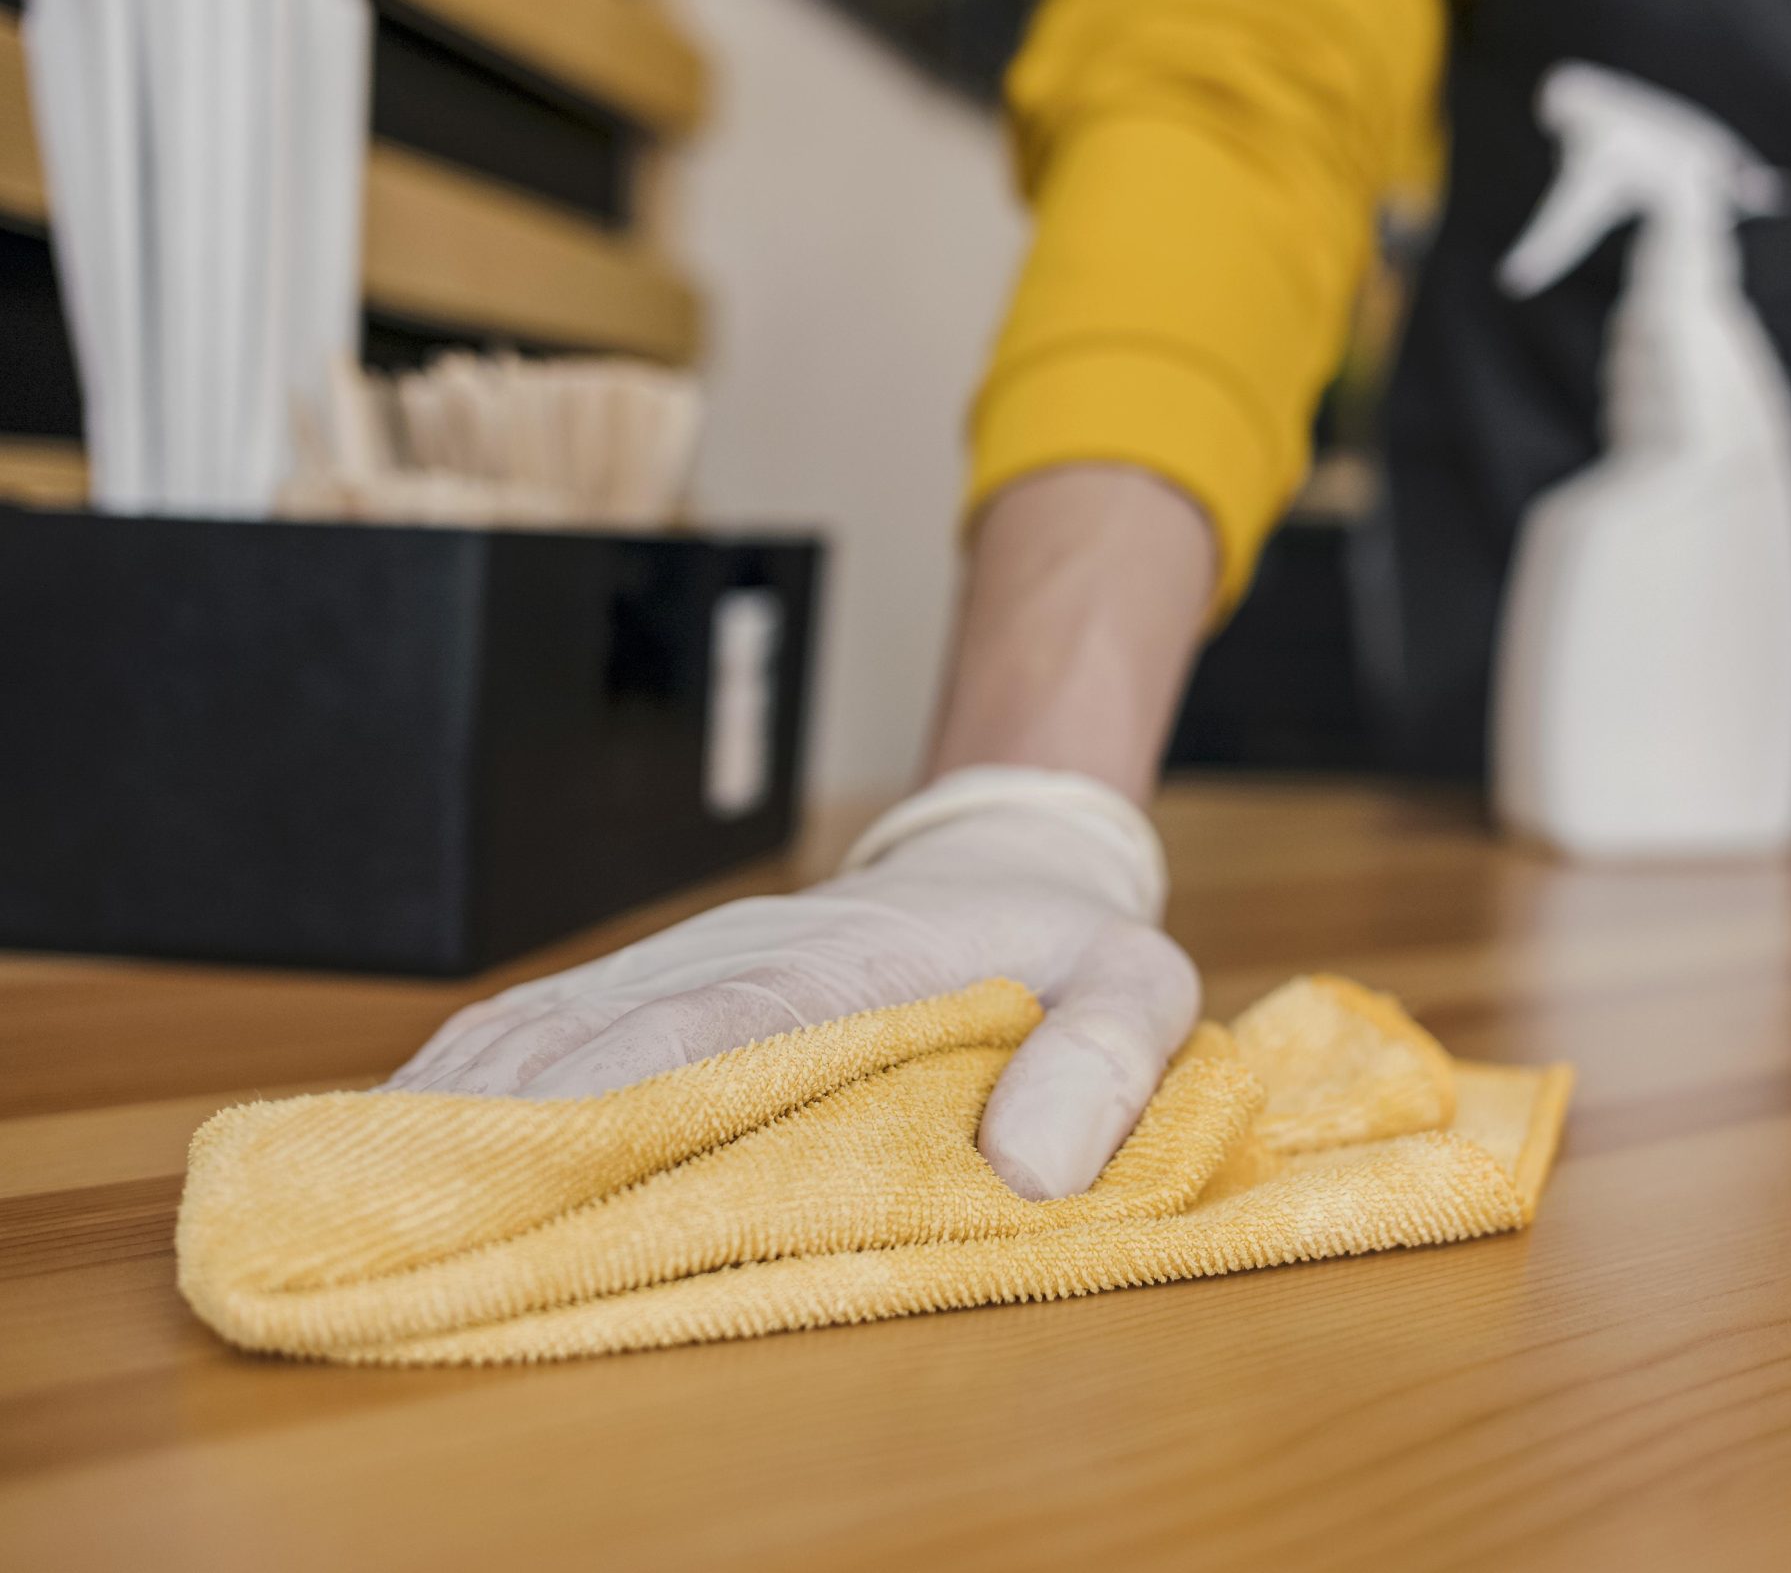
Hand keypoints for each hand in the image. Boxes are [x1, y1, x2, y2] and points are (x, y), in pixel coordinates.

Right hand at [384, 767, 1201, 1197]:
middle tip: (398, 1217)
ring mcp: (690, 966)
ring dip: (461, 1112)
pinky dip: (475, 1087)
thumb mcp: (1140, 989)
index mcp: (854, 964)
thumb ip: (1107, 1063)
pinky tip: (410, 1142)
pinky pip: (547, 1031)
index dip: (621, 1094)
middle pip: (596, 1037)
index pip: (719, 1026)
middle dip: (499, 1127)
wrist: (1012, 857)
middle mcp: (744, 957)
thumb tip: (1035, 1170)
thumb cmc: (1072, 945)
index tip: (526, 1165)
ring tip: (367, 1198)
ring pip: (548, 1032)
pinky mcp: (663, 988)